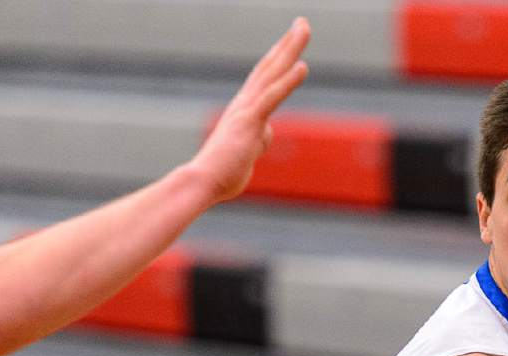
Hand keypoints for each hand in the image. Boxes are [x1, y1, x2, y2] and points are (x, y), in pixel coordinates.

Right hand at [190, 17, 310, 202]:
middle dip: (287, 43)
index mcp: (244, 111)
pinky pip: (272, 97)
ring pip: (272, 73)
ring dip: (290, 49)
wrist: (203, 182)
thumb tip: (267, 133)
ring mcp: (246, 111)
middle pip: (269, 67)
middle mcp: (244, 103)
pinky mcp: (249, 122)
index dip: (279, 59)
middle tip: (302, 22)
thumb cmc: (222, 174)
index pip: (265, 79)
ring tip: (304, 27)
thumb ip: (258, 139)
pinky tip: (303, 65)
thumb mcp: (247, 154)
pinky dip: (288, 81)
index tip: (291, 42)